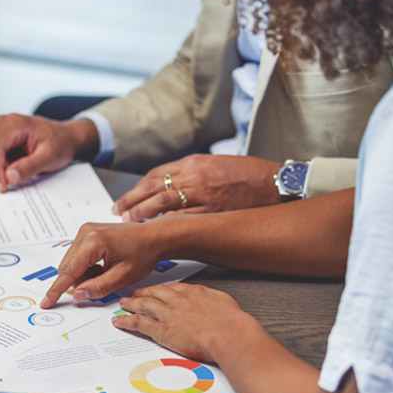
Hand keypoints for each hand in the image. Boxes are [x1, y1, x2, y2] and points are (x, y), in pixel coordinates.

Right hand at [0, 114, 98, 191]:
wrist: (65, 137)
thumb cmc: (60, 143)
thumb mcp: (49, 157)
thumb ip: (29, 167)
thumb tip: (9, 177)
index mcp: (14, 123)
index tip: (3, 187)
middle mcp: (2, 123)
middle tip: (17, 177)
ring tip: (20, 166)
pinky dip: (1, 165)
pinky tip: (16, 163)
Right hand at [40, 221, 164, 308]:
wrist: (155, 236)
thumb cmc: (144, 253)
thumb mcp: (123, 276)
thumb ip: (99, 287)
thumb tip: (78, 295)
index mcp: (93, 242)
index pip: (68, 272)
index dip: (56, 290)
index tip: (46, 302)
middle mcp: (85, 232)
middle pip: (67, 267)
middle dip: (78, 282)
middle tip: (99, 286)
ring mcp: (85, 231)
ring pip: (71, 263)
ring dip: (83, 274)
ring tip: (106, 273)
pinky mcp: (88, 232)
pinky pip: (77, 256)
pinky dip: (86, 267)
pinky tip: (103, 267)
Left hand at [112, 155, 282, 220]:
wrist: (274, 183)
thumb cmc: (247, 174)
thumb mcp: (215, 164)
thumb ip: (191, 173)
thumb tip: (168, 185)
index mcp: (194, 162)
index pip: (156, 174)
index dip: (137, 188)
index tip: (126, 198)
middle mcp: (195, 176)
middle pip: (154, 187)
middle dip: (132, 200)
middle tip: (118, 210)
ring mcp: (203, 194)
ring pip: (163, 202)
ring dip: (142, 212)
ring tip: (128, 220)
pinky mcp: (213, 210)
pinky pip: (182, 218)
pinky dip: (165, 223)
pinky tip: (153, 230)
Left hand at [112, 283, 259, 363]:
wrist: (230, 334)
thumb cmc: (232, 323)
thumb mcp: (224, 302)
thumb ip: (213, 300)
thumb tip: (213, 302)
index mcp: (193, 292)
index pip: (171, 288)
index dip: (160, 289)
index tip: (155, 290)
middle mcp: (177, 300)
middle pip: (154, 293)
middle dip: (142, 293)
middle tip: (133, 294)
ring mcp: (168, 314)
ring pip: (143, 305)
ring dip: (131, 304)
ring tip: (123, 304)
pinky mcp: (162, 330)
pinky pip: (139, 323)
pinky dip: (126, 321)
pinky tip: (119, 321)